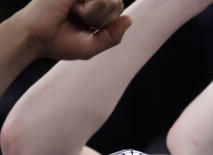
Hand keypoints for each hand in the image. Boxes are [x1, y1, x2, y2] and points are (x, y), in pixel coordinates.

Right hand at [16, 0, 130, 60]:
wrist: (35, 37)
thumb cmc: (59, 43)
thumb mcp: (93, 45)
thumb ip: (113, 35)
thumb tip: (129, 18)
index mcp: (91, 6)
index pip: (117, 7)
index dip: (109, 22)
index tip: (88, 27)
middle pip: (117, 3)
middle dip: (103, 19)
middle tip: (80, 21)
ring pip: (111, 1)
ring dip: (96, 15)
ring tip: (74, 14)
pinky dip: (90, 9)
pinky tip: (72, 9)